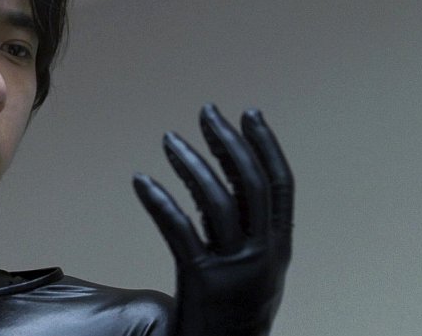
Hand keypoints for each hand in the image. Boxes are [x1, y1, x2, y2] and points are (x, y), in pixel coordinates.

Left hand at [133, 104, 292, 335]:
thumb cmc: (233, 310)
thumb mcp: (255, 268)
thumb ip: (247, 228)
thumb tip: (225, 176)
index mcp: (279, 247)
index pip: (281, 185)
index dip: (266, 146)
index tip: (249, 113)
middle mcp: (264, 255)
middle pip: (250, 184)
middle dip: (229, 142)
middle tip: (206, 112)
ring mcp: (234, 269)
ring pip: (217, 202)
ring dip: (192, 164)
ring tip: (168, 140)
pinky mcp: (201, 281)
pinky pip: (179, 230)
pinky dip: (159, 201)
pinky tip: (140, 181)